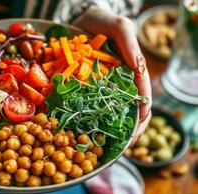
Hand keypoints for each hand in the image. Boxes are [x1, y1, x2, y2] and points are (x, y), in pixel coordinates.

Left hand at [73, 6, 151, 140]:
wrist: (78, 19)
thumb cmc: (101, 21)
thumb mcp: (118, 27)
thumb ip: (129, 44)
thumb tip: (139, 69)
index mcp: (131, 72)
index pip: (142, 96)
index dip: (142, 113)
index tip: (138, 126)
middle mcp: (118, 83)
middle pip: (129, 111)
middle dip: (130, 130)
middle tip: (123, 145)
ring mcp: (102, 87)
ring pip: (111, 113)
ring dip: (112, 131)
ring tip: (107, 146)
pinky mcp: (85, 87)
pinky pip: (88, 106)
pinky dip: (90, 120)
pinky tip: (84, 132)